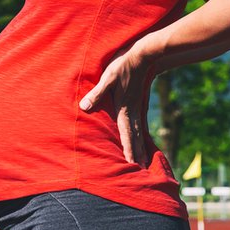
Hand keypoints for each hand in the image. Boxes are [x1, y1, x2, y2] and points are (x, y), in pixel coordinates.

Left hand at [79, 46, 151, 166]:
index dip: (130, 153)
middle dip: (138, 157)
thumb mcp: (107, 78)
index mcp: (125, 111)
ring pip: (140, 134)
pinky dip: (142, 136)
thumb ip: (97, 93)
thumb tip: (84, 107)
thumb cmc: (123, 66)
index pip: (127, 137)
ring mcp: (137, 109)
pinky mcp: (139, 104)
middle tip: (142, 173)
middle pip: (136, 140)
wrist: (144, 56)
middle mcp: (132, 113)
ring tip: (145, 163)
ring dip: (141, 149)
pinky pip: (141, 125)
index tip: (134, 167)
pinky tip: (143, 141)